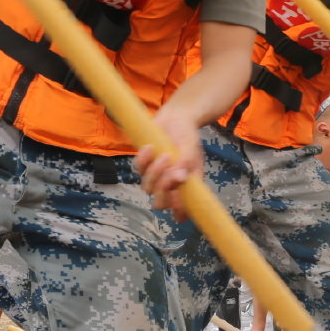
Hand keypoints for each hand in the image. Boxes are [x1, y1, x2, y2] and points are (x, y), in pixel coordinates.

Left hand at [136, 105, 203, 221]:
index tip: (179, 199)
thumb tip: (180, 178)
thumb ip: (186, 162)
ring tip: (166, 154)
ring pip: (148, 188)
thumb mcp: (191, 147)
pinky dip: (144, 159)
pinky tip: (150, 147)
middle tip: (170, 173)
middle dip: (163, 190)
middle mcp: (171, 185)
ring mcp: (155, 176)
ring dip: (156, 172)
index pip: (182, 212)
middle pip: (160, 204)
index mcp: (187, 186)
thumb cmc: (187, 135)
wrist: (175, 118)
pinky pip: (138, 169)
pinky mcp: (144, 165)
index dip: (179, 212)